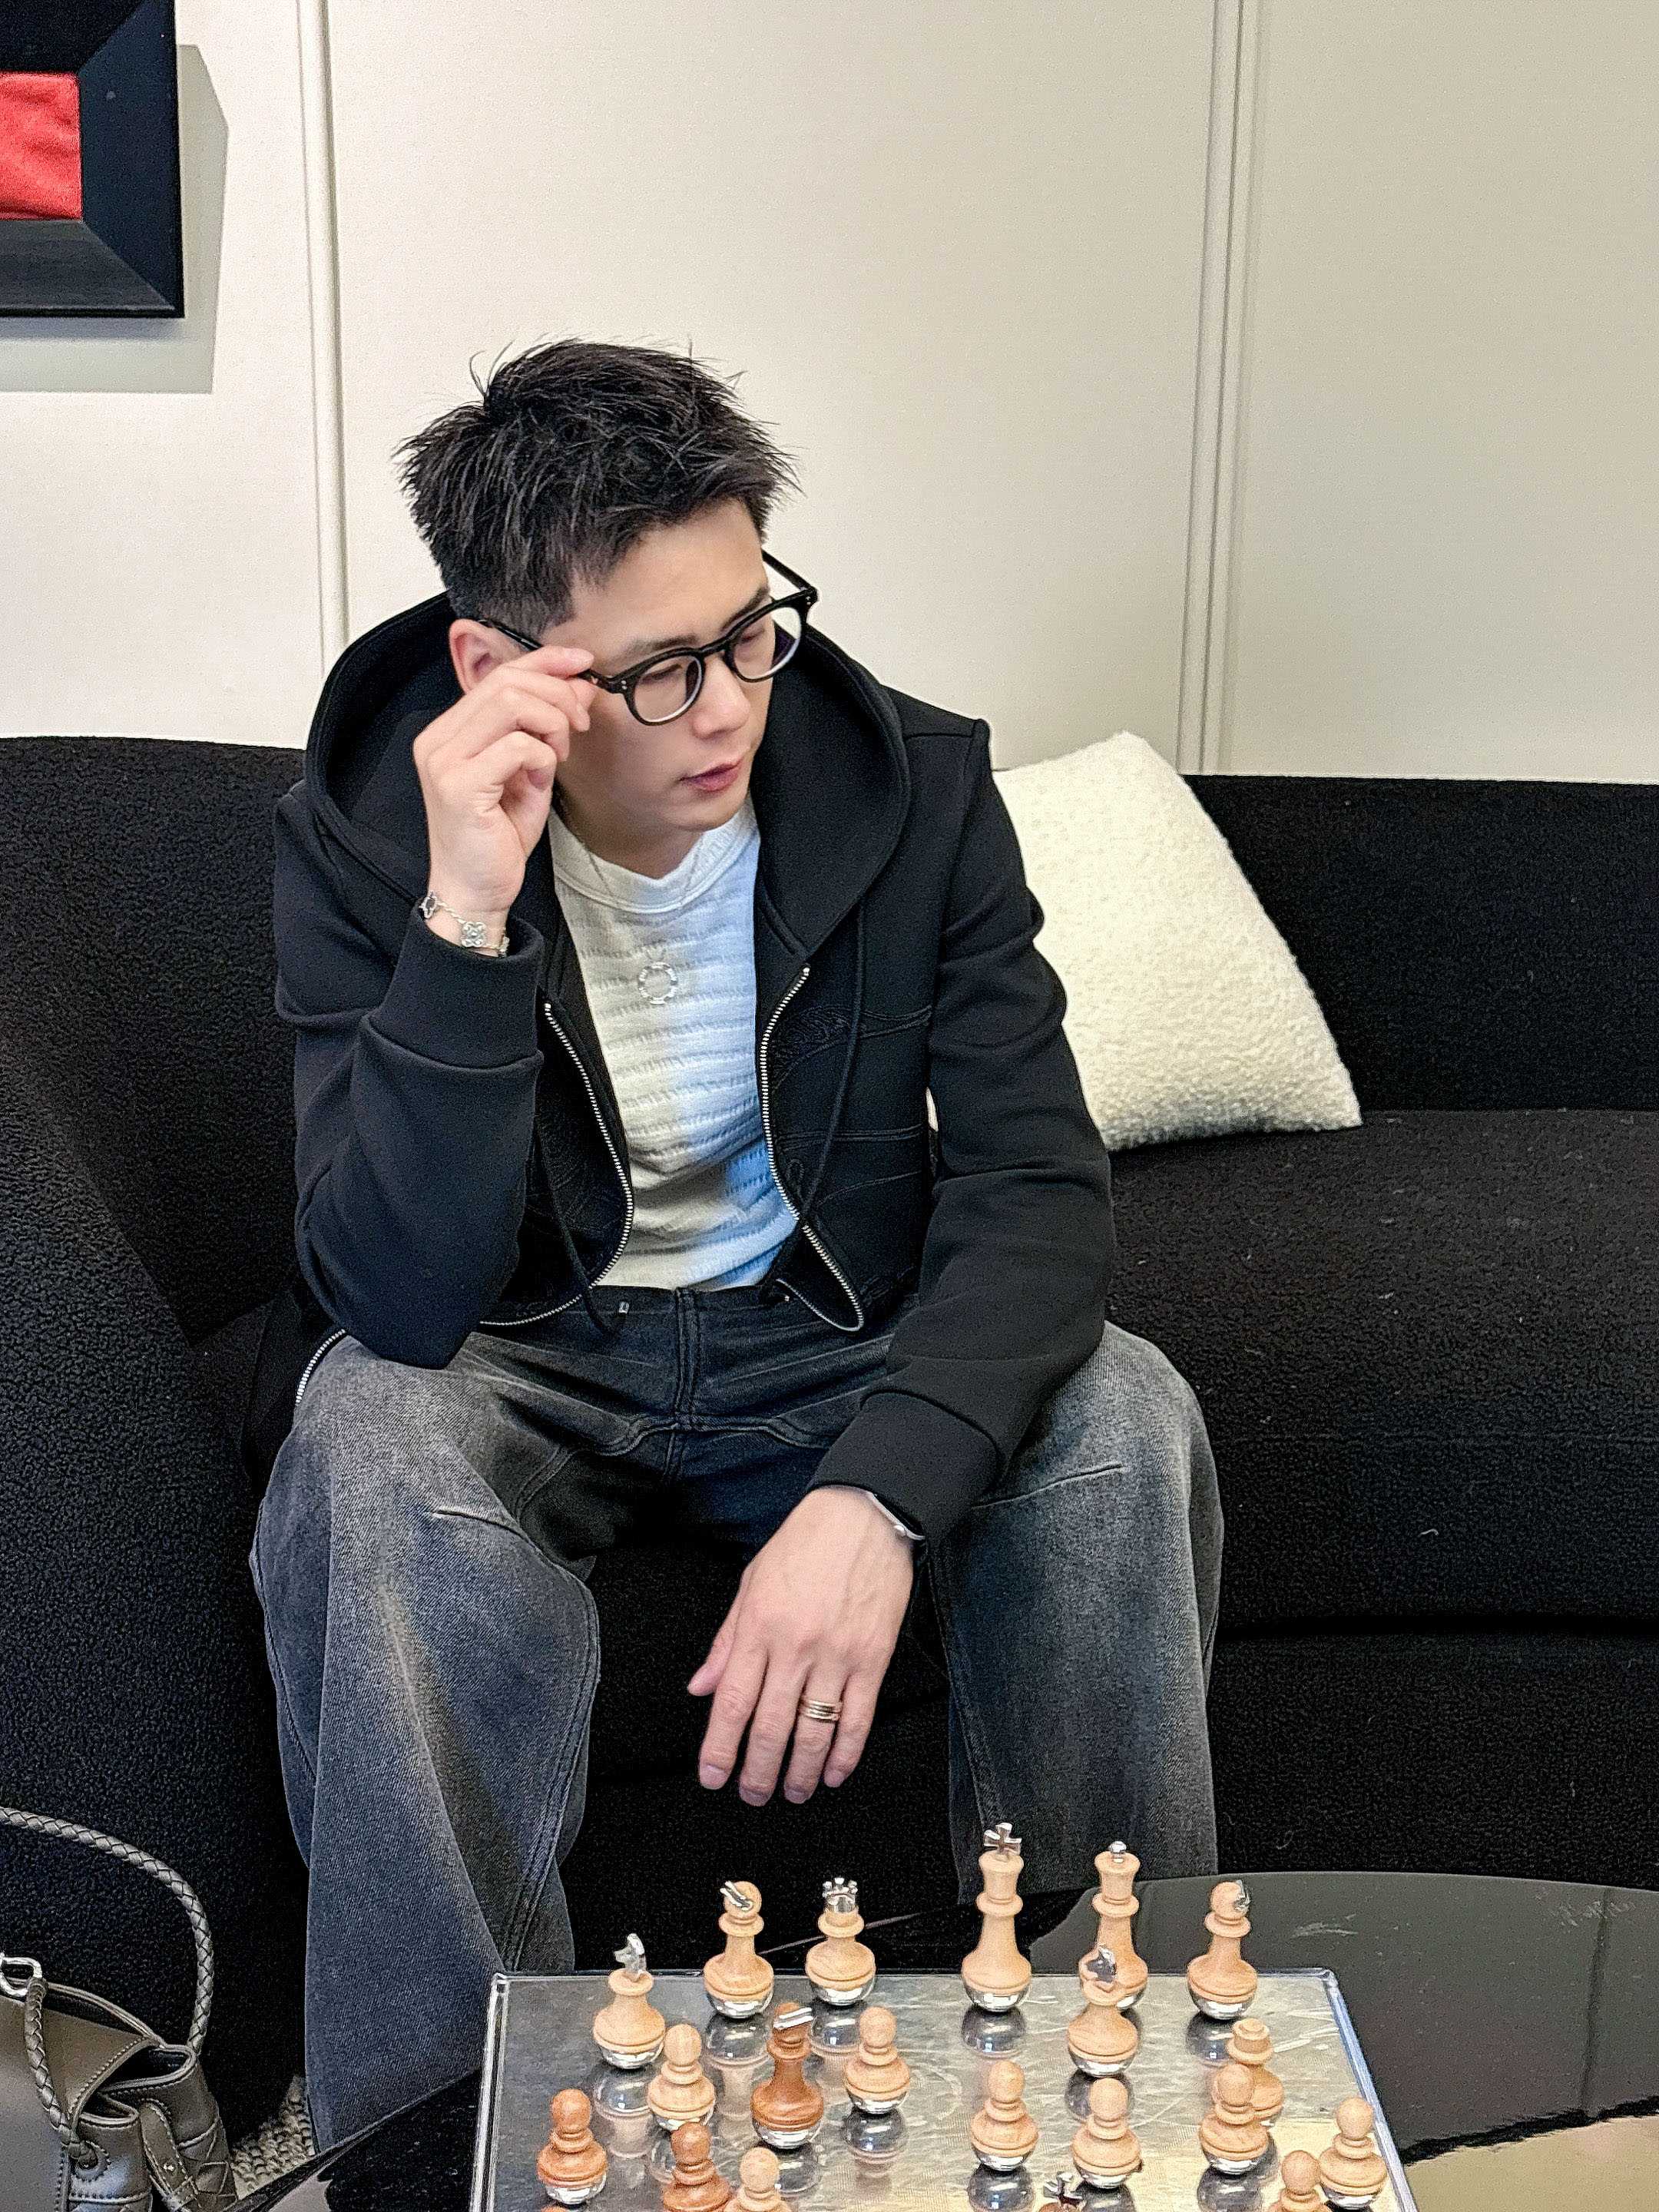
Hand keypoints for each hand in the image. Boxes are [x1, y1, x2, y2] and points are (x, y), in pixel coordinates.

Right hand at [414, 640, 598, 919]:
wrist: (475, 891)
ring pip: (512, 704)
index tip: (583, 663)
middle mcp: (438, 740)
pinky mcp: (458, 786)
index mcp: (450, 731)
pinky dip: (543, 757)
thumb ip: (546, 729)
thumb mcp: (529, 772)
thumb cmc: (497, 837)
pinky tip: (542, 781)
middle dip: (556, 694)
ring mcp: (443, 761)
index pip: (499, 675)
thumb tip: (579, 686)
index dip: (544, 661)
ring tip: (560, 754)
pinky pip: (517, 746)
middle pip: (506, 682)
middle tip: (581, 723)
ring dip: (552, 723)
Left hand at [689, 1488, 914, 1805]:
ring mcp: (837, 1654)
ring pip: (815, 1731)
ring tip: (790, 1792)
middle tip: (752, 1795)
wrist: (864, 1515)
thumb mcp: (752, 1583)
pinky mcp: (873, 1658)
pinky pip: (858, 1718)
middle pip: (771, 1726)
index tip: (713, 1777)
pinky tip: (833, 1773)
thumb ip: (727, 1641)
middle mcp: (795, 1646)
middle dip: (758, 1771)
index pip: (733, 1701)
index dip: (720, 1747)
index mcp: (759, 1626)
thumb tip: (702, 1689)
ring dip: (800, 1771)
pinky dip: (846, 1753)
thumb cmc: (803, 1544)